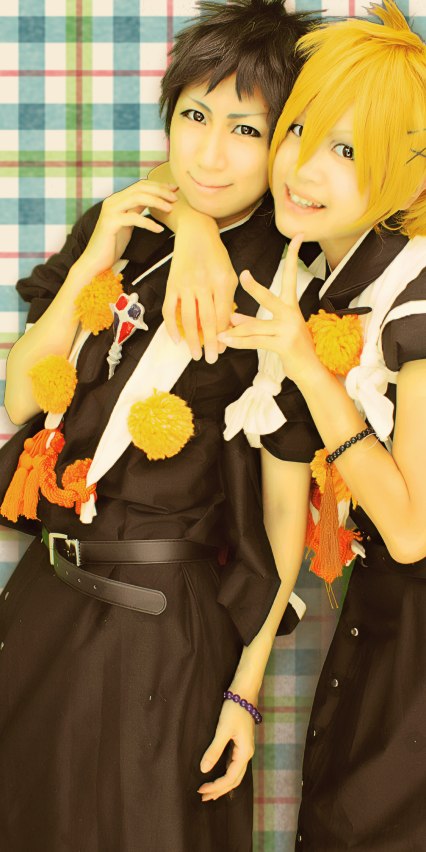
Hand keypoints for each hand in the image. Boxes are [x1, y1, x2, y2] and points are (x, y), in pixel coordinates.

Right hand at [79, 179, 177, 275]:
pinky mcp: (110, 223)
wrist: (95, 261)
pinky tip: (159, 229)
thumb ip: (136, 210)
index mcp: (117, 200)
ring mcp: (110, 211)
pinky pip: (134, 218)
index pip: (140, 185)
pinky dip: (149, 223)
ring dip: (157, 202)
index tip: (174, 189)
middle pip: (140, 188)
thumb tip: (152, 200)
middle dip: (160, 191)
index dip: (158, 186)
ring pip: (137, 198)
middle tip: (175, 198)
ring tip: (170, 209)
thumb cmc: (112, 244)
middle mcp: (112, 201)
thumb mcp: (128, 223)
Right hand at [162, 213, 237, 362]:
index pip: (223, 314)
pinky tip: (177, 340)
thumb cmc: (216, 256)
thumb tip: (226, 326)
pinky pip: (169, 310)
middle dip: (210, 343)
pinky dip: (171, 327)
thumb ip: (228, 299)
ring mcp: (185, 285)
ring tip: (195, 355)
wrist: (195, 234)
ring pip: (188, 319)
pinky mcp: (171, 285)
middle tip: (211, 359)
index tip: (224, 349)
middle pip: (206, 320)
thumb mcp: (229, 274)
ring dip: (191, 340)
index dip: (223, 334)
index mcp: (222, 282)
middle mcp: (203, 284)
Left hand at [197, 699, 254, 801]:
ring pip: (235, 774)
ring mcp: (245, 750)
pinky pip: (234, 765)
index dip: (216, 787)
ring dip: (223, 784)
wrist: (244, 693)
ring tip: (209, 791)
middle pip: (234, 780)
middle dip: (219, 790)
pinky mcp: (241, 744)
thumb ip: (214, 750)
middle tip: (203, 797)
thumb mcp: (223, 730)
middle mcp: (247, 754)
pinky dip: (225, 774)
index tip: (201, 790)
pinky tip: (218, 774)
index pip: (230, 778)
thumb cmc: (234, 710)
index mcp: (244, 753)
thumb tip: (203, 770)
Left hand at [217, 234, 317, 383]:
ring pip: (256, 326)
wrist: (311, 370)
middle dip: (255, 288)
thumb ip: (254, 323)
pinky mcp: (284, 345)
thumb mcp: (275, 332)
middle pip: (270, 297)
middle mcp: (291, 314)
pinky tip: (227, 341)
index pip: (291, 276)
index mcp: (291, 306)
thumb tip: (233, 318)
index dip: (294, 257)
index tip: (297, 237)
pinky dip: (239, 342)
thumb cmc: (293, 349)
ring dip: (236, 331)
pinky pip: (256, 342)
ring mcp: (289, 329)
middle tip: (243, 275)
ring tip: (220, 332)